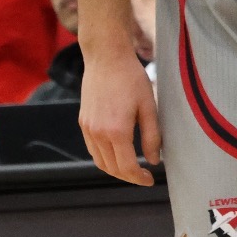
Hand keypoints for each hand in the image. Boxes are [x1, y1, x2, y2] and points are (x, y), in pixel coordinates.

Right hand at [80, 48, 160, 185]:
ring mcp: (88, 128)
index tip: (150, 179)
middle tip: (143, 175)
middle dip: (129, 177)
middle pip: (112, 169)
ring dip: (115, 169)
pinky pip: (92, 150)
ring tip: (132, 166)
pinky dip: (104, 158)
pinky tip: (117, 152)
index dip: (139, 179)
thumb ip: (152, 136)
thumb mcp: (149, 106)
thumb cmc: (131, 78)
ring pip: (100, 162)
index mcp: (116, 131)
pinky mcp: (83, 122)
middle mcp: (98, 133)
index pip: (127, 168)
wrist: (105, 57)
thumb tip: (153, 160)